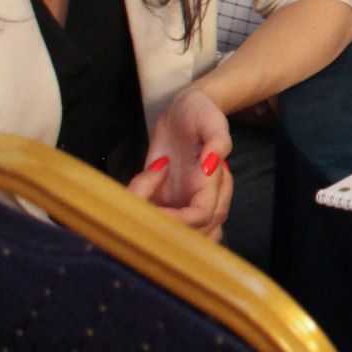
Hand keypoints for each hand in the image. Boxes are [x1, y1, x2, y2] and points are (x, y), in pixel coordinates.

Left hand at [126, 85, 233, 241]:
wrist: (184, 113)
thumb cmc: (199, 113)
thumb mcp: (210, 118)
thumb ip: (217, 140)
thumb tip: (213, 163)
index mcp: (211, 181)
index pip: (202, 215)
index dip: (180, 220)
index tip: (154, 212)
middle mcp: (201, 197)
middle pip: (195, 234)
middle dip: (166, 231)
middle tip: (137, 210)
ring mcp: (185, 203)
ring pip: (183, 238)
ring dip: (159, 234)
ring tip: (136, 211)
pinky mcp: (168, 203)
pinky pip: (164, 228)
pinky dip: (149, 225)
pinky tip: (134, 204)